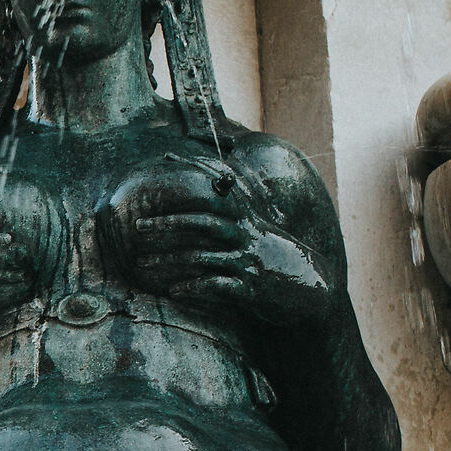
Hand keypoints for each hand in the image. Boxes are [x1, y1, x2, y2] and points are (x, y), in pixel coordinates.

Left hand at [106, 159, 330, 324]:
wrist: (314, 292)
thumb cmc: (280, 261)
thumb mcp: (263, 232)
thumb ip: (239, 215)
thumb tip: (222, 188)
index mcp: (250, 219)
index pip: (218, 189)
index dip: (194, 171)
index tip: (166, 158)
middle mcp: (248, 236)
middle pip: (203, 221)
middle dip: (167, 222)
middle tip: (136, 226)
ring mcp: (248, 262)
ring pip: (201, 256)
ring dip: (168, 259)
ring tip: (142, 264)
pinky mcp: (250, 288)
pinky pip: (215, 285)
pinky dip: (192, 287)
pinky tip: (173, 291)